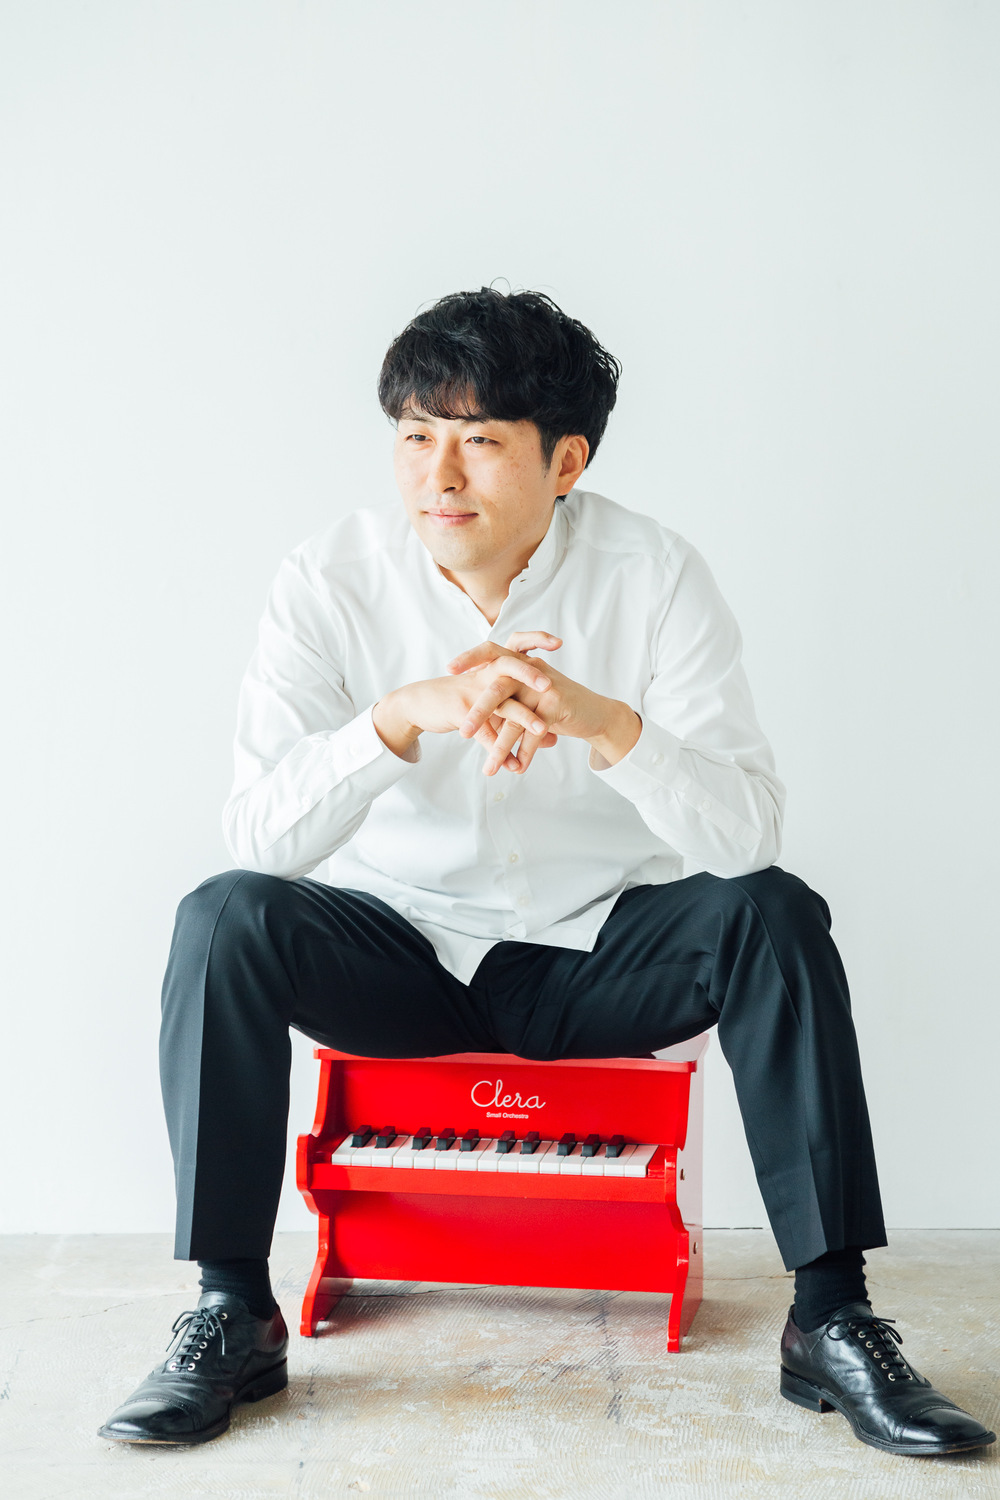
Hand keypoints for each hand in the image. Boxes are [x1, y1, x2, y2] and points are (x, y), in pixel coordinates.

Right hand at [372, 647, 555, 764]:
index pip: (516, 646)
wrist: (420, 703)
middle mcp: (483, 675)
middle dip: (531, 674)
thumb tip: (551, 739)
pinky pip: (483, 731)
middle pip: (509, 666)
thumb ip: (520, 719)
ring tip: (542, 730)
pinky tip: (511, 764)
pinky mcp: (460, 711)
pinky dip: (498, 749)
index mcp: (492, 667)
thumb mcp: (492, 706)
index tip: (558, 642)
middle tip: (551, 684)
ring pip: (500, 702)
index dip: (536, 639)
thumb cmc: (461, 701)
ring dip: (522, 717)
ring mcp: (471, 692)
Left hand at [447, 631, 641, 774]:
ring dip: (501, 747)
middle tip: (463, 733)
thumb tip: (474, 719)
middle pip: (497, 688)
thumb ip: (506, 702)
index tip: (449, 669)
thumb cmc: (557, 708)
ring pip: (515, 719)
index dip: (470, 657)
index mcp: (520, 665)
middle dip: (478, 713)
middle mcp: (531, 671)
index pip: (491, 652)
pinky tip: (518, 769)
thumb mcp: (528, 700)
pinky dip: (525, 754)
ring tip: (489, 769)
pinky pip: (534, 734)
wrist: (596, 714)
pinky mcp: (558, 705)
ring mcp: (545, 688)